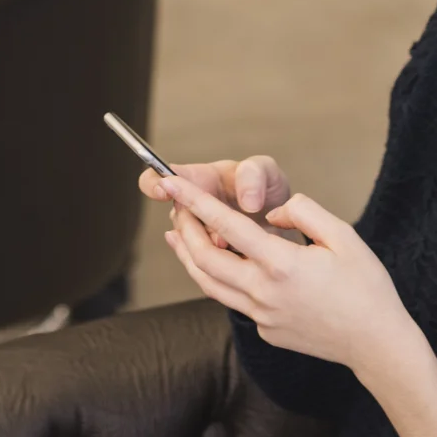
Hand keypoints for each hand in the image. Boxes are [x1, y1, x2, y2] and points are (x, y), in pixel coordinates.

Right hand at [138, 156, 288, 249]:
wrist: (281, 220)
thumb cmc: (267, 188)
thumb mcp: (265, 171)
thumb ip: (254, 177)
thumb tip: (247, 202)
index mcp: (199, 179)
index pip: (160, 177)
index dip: (155, 183)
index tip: (164, 190)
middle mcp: (192, 207)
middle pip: (177, 219)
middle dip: (199, 227)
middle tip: (221, 232)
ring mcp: (200, 233)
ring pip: (192, 243)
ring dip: (214, 245)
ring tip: (234, 242)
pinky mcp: (212, 257)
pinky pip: (205, 264)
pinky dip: (223, 261)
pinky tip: (239, 253)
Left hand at [159, 177, 436, 436]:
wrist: (376, 344)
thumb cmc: (366, 288)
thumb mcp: (343, 236)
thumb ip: (303, 213)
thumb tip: (272, 214)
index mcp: (282, 264)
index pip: (226, 226)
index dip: (194, 202)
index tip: (171, 185)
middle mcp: (264, 293)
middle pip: (204, 258)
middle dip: (184, 228)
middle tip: (175, 206)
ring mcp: (262, 316)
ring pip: (209, 284)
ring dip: (189, 257)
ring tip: (177, 235)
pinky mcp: (266, 330)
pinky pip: (234, 301)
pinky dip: (219, 279)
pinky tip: (220, 264)